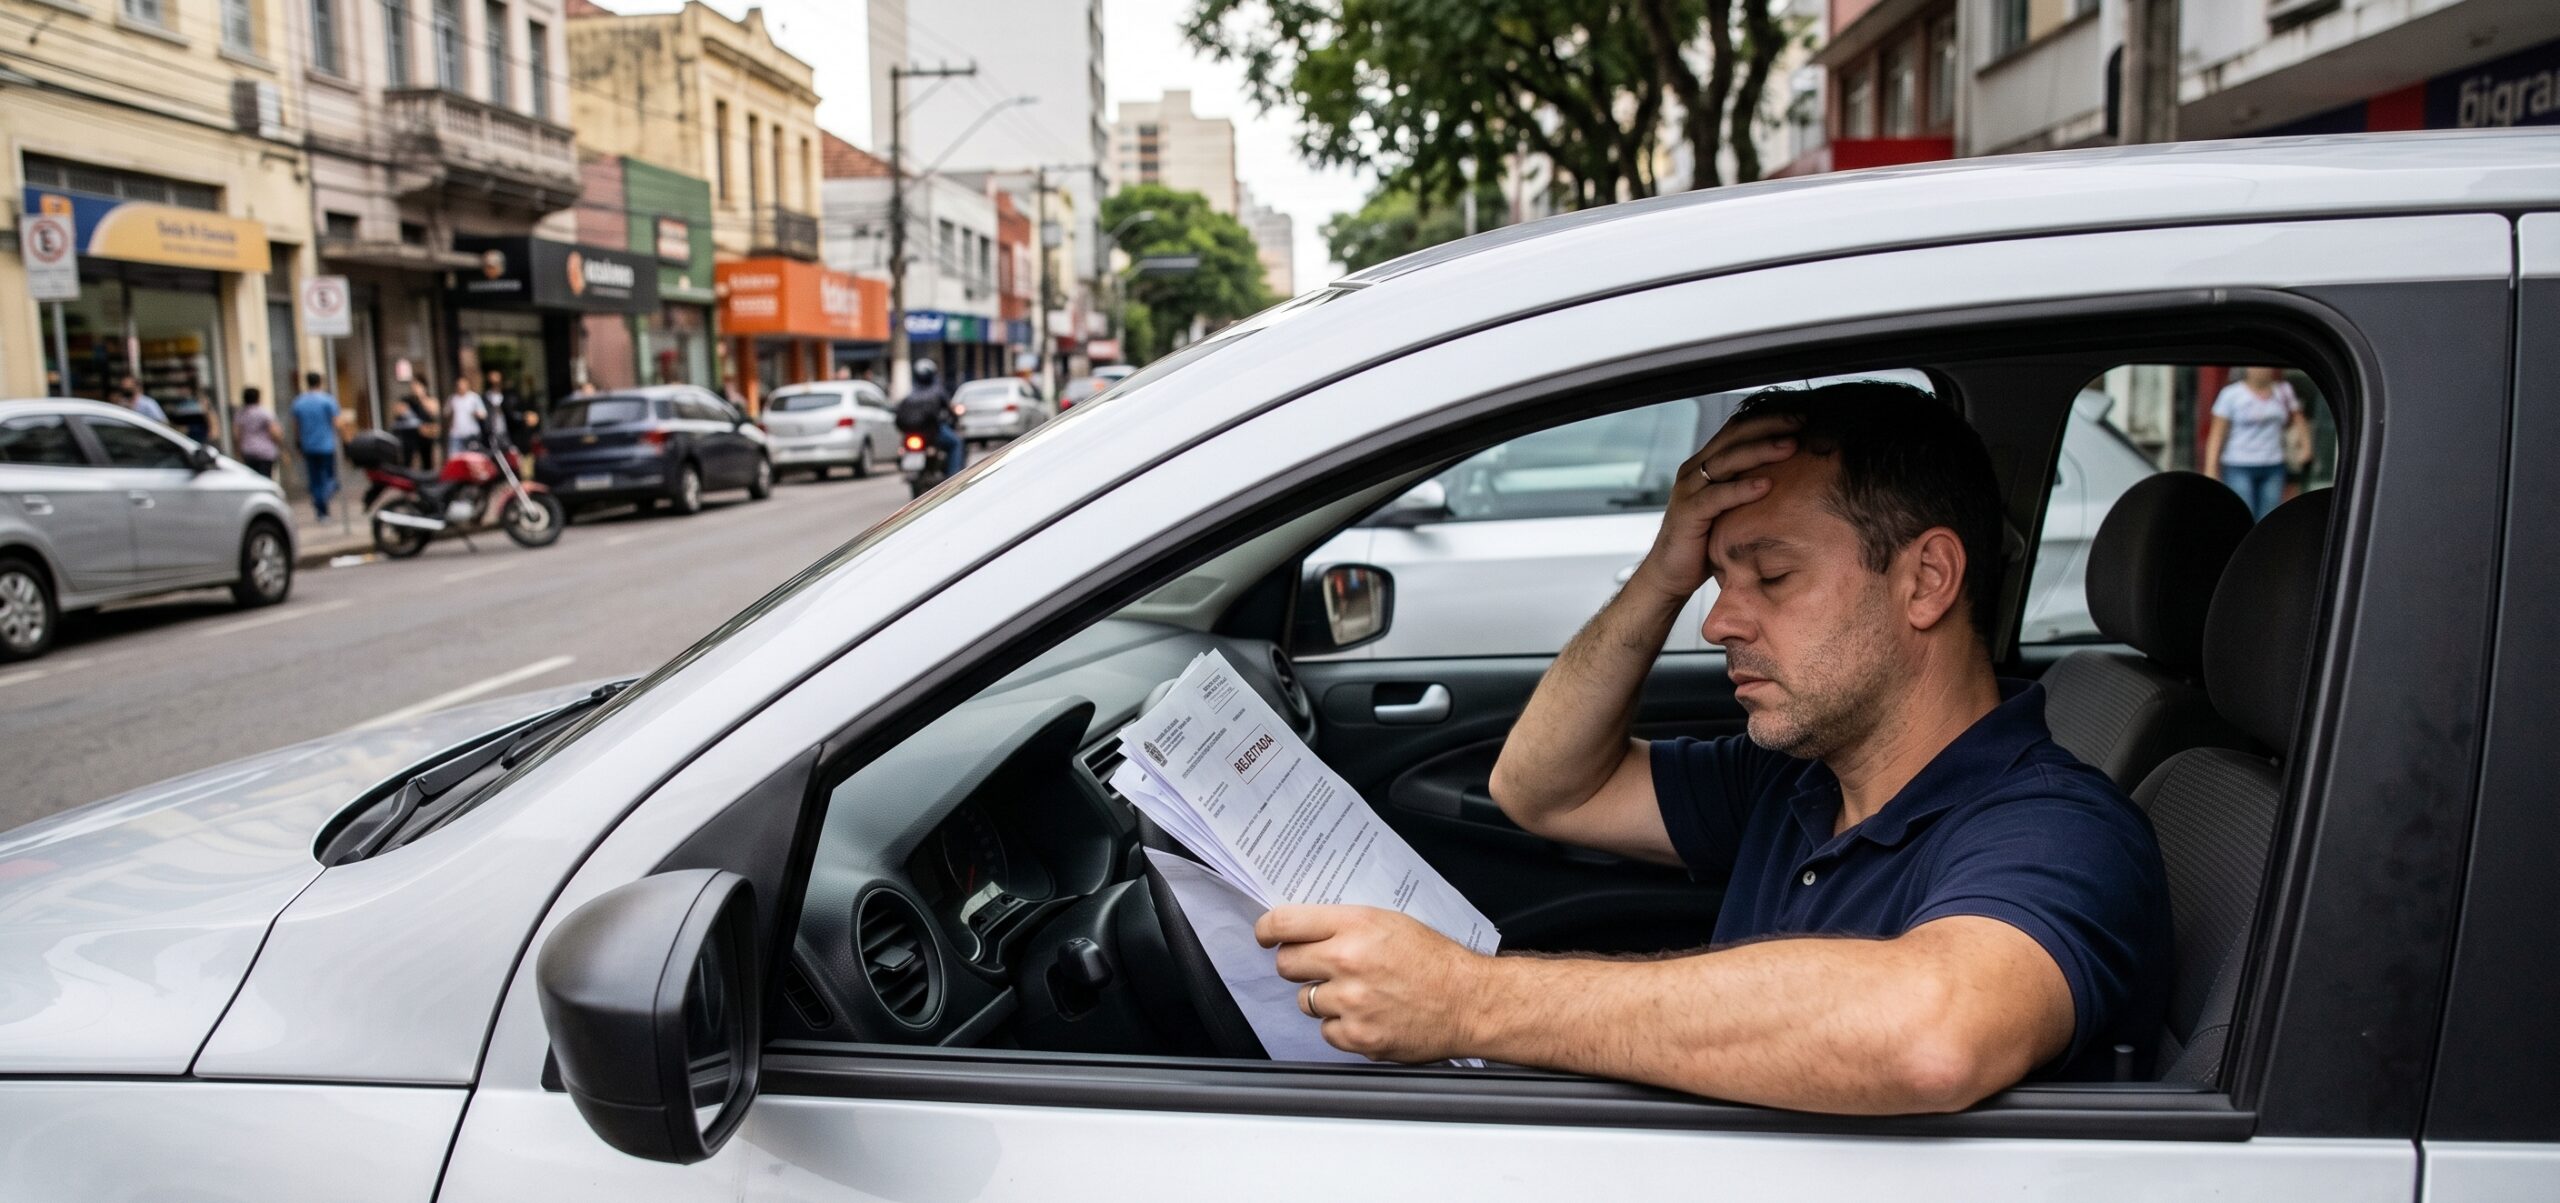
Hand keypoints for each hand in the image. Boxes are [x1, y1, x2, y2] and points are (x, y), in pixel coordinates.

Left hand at [1257, 905, 1485, 1062]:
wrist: (1468, 1001)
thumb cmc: (1434, 960)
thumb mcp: (1389, 922)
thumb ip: (1343, 924)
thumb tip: (1301, 928)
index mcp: (1355, 925)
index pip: (1284, 923)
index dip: (1267, 930)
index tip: (1265, 936)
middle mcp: (1348, 961)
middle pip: (1286, 964)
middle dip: (1298, 964)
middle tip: (1322, 966)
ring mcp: (1351, 1002)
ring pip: (1305, 1000)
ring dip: (1323, 998)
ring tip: (1357, 993)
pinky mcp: (1358, 1036)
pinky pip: (1326, 1032)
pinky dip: (1342, 1027)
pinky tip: (1368, 1015)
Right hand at [1633, 414, 1801, 600]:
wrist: (1670, 573)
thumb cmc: (1704, 541)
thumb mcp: (1730, 509)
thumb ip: (1748, 489)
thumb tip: (1791, 479)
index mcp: (1705, 465)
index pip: (1737, 430)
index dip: (1768, 419)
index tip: (1801, 417)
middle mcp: (1695, 471)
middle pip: (1733, 437)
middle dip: (1770, 426)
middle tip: (1801, 421)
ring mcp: (1688, 489)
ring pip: (1726, 460)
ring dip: (1761, 451)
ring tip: (1791, 447)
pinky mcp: (1687, 513)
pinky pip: (1717, 496)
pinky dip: (1742, 489)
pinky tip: (1766, 485)